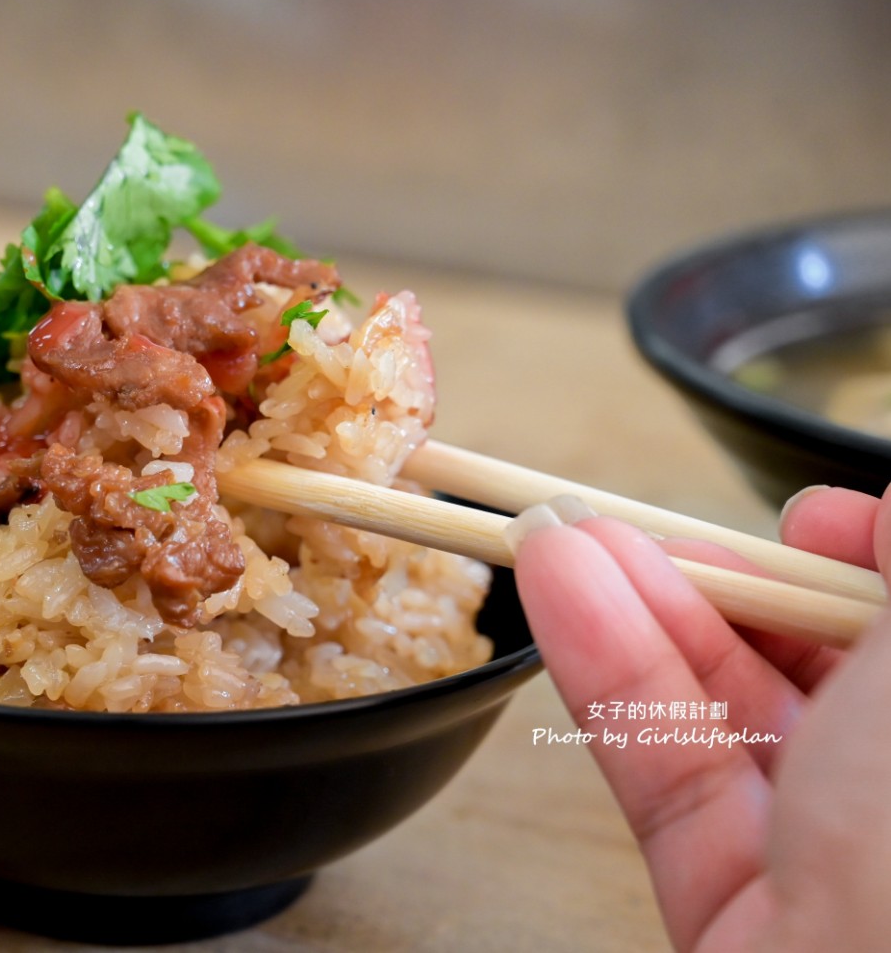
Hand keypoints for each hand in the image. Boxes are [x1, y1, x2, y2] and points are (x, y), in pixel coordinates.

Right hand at [513, 484, 890, 951]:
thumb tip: (875, 507)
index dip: (853, 566)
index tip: (812, 519)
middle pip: (812, 669)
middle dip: (721, 578)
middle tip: (641, 516)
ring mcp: (831, 865)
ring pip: (729, 717)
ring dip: (638, 610)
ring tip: (557, 531)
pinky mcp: (735, 907)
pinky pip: (672, 774)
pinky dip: (609, 675)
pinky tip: (560, 589)